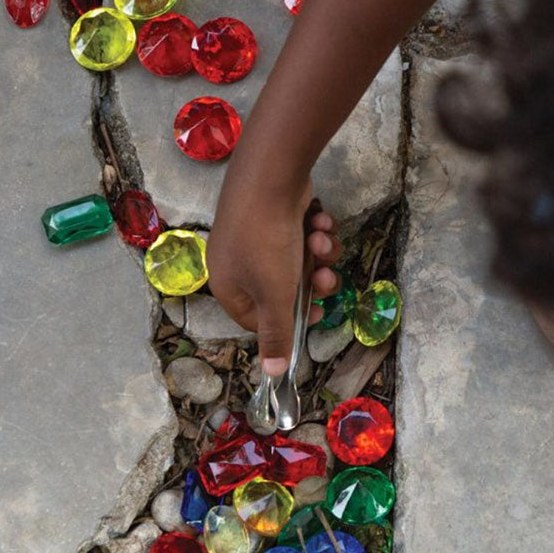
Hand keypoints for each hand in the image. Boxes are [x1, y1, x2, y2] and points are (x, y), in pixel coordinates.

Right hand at [207, 172, 342, 376]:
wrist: (271, 178)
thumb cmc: (266, 242)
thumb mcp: (275, 295)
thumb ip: (276, 334)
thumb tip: (273, 374)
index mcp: (229, 286)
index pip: (259, 320)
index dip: (291, 319)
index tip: (317, 312)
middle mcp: (239, 263)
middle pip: (286, 289)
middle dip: (312, 281)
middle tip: (324, 274)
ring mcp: (257, 237)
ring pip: (300, 261)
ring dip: (318, 254)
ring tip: (319, 239)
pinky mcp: (276, 215)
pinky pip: (303, 235)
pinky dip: (315, 230)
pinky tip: (317, 219)